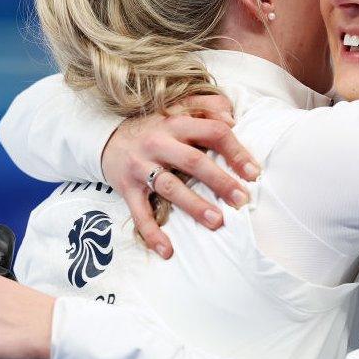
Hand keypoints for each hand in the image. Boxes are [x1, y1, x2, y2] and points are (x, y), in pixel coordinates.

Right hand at [102, 94, 259, 258]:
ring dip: (193, 205)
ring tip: (216, 221)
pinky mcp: (127, 188)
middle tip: (241, 200)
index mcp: (175, 123)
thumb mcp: (175, 110)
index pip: (212, 132)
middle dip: (220, 181)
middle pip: (193, 160)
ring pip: (170, 186)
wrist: (105, 138)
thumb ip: (204, 107)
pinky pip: (140, 214)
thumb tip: (232, 116)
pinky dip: (152, 233)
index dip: (236, 151)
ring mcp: (141, 167)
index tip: (253, 172)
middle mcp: (157, 143)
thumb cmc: (151, 128)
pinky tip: (168, 250)